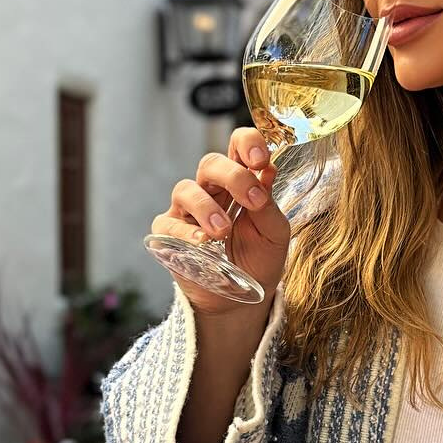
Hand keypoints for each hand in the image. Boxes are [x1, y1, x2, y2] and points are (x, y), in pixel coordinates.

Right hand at [152, 128, 290, 316]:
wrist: (241, 299)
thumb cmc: (259, 259)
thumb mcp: (274, 234)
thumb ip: (270, 205)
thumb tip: (268, 171)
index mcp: (240, 182)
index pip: (237, 146)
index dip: (247, 143)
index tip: (261, 160)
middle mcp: (211, 190)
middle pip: (210, 163)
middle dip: (232, 176)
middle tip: (252, 200)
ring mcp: (187, 211)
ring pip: (186, 189)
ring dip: (207, 207)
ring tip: (224, 230)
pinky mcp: (169, 235)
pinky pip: (169, 224)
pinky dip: (185, 232)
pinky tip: (202, 242)